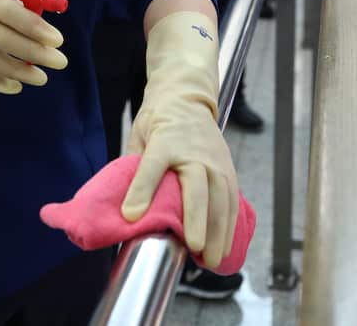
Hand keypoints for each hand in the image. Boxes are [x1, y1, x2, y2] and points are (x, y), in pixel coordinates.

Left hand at [121, 12, 238, 268]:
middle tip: (193, 249)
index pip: (152, 166)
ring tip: (211, 258)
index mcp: (164, 141)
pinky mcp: (228, 169)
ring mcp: (215, 161)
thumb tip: (124, 209)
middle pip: (198, 189)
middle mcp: (194, 152)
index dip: (142, 190)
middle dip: (197, 221)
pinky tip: (224, 245)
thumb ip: (134, 169)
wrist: (187, 97)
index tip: (131, 216)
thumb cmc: (157, 121)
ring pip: (221, 199)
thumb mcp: (139, 137)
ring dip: (218, 231)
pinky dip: (230, 225)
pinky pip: (232, 200)